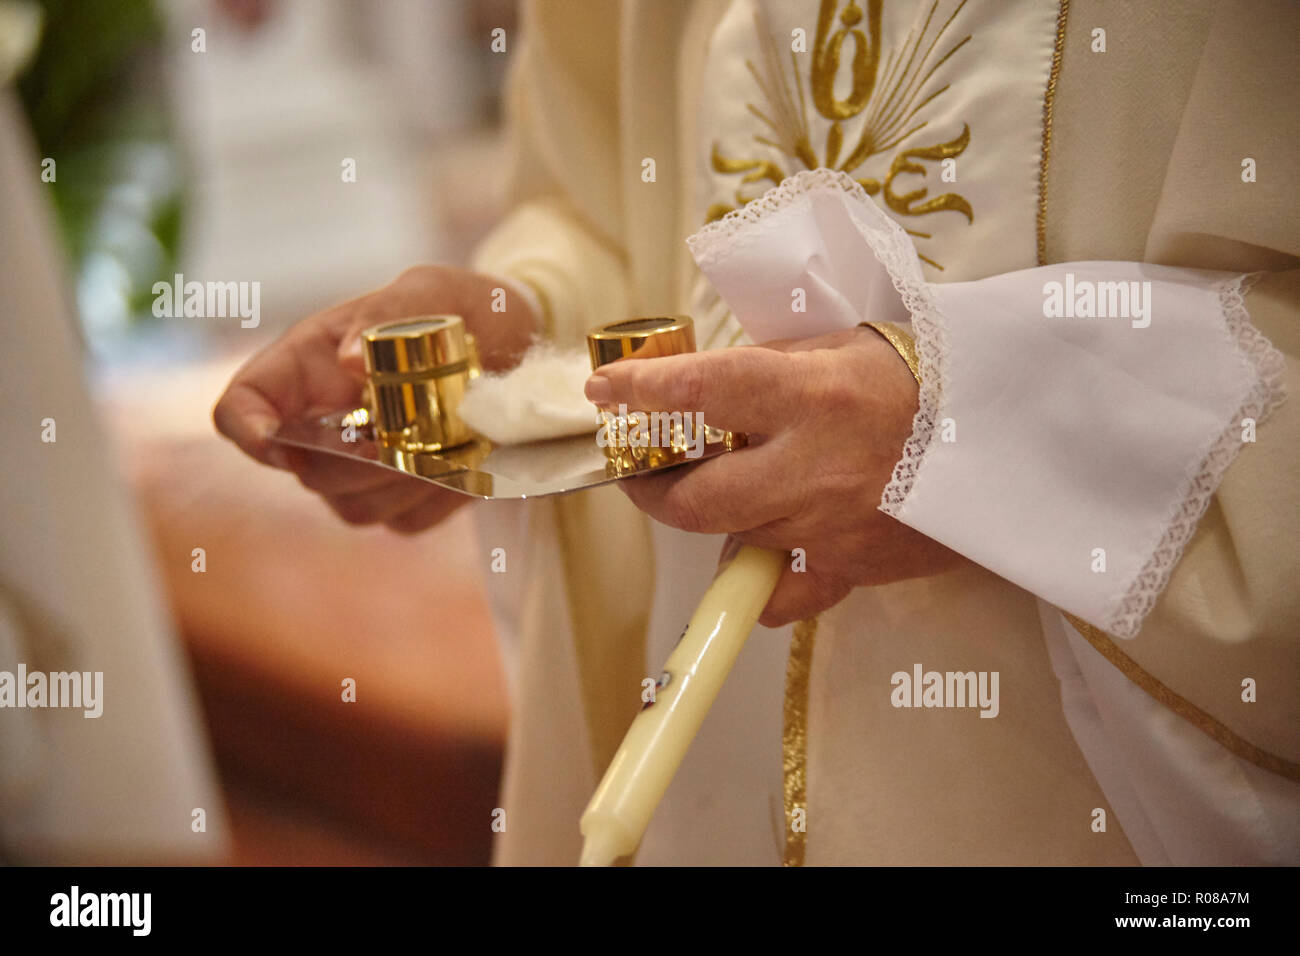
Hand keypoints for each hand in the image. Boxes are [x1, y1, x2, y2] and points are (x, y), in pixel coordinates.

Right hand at [213, 265, 536, 532]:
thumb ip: (388, 312)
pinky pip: (404, 521)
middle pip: (306, 472)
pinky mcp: (401, 501)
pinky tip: (466, 459)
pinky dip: (438, 498)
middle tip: (406, 436)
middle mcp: (322, 424)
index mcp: (306, 366)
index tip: (281, 446)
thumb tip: (349, 360)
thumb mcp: (429, 291)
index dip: (247, 430)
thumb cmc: (456, 310)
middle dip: (356, 463)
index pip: (241, 406)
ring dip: (405, 481)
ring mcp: (358, 470)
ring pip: (353, 506)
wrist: (515, 347)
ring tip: (451, 439)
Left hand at [584, 326, 961, 625]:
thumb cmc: (925, 376)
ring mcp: (831, 525)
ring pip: (735, 537)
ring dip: (715, 516)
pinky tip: (762, 558)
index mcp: (811, 395)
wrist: (1007, 432)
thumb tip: (704, 387)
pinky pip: (784, 592)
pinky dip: (762, 581)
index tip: (605, 391)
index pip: (703, 390)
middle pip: (698, 498)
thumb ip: (770, 368)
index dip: (644, 391)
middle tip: (641, 473)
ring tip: (722, 490)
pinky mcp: (854, 566)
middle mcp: (813, 466)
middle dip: (653, 490)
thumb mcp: (843, 346)